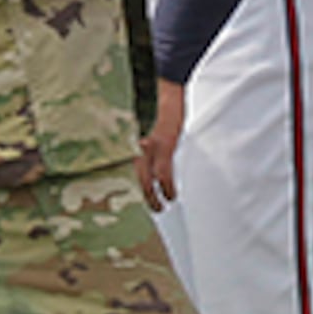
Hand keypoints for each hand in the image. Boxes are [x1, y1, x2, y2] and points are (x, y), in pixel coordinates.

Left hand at [139, 78, 186, 209]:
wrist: (175, 103)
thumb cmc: (171, 126)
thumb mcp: (161, 143)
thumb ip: (158, 158)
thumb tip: (160, 180)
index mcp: (141, 151)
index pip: (137, 175)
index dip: (141, 191)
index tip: (148, 205)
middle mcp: (142, 149)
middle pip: (140, 179)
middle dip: (147, 198)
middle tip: (157, 210)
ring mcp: (152, 147)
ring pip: (148, 178)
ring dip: (155, 196)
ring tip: (164, 206)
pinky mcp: (163, 145)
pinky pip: (162, 171)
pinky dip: (166, 186)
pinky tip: (171, 195)